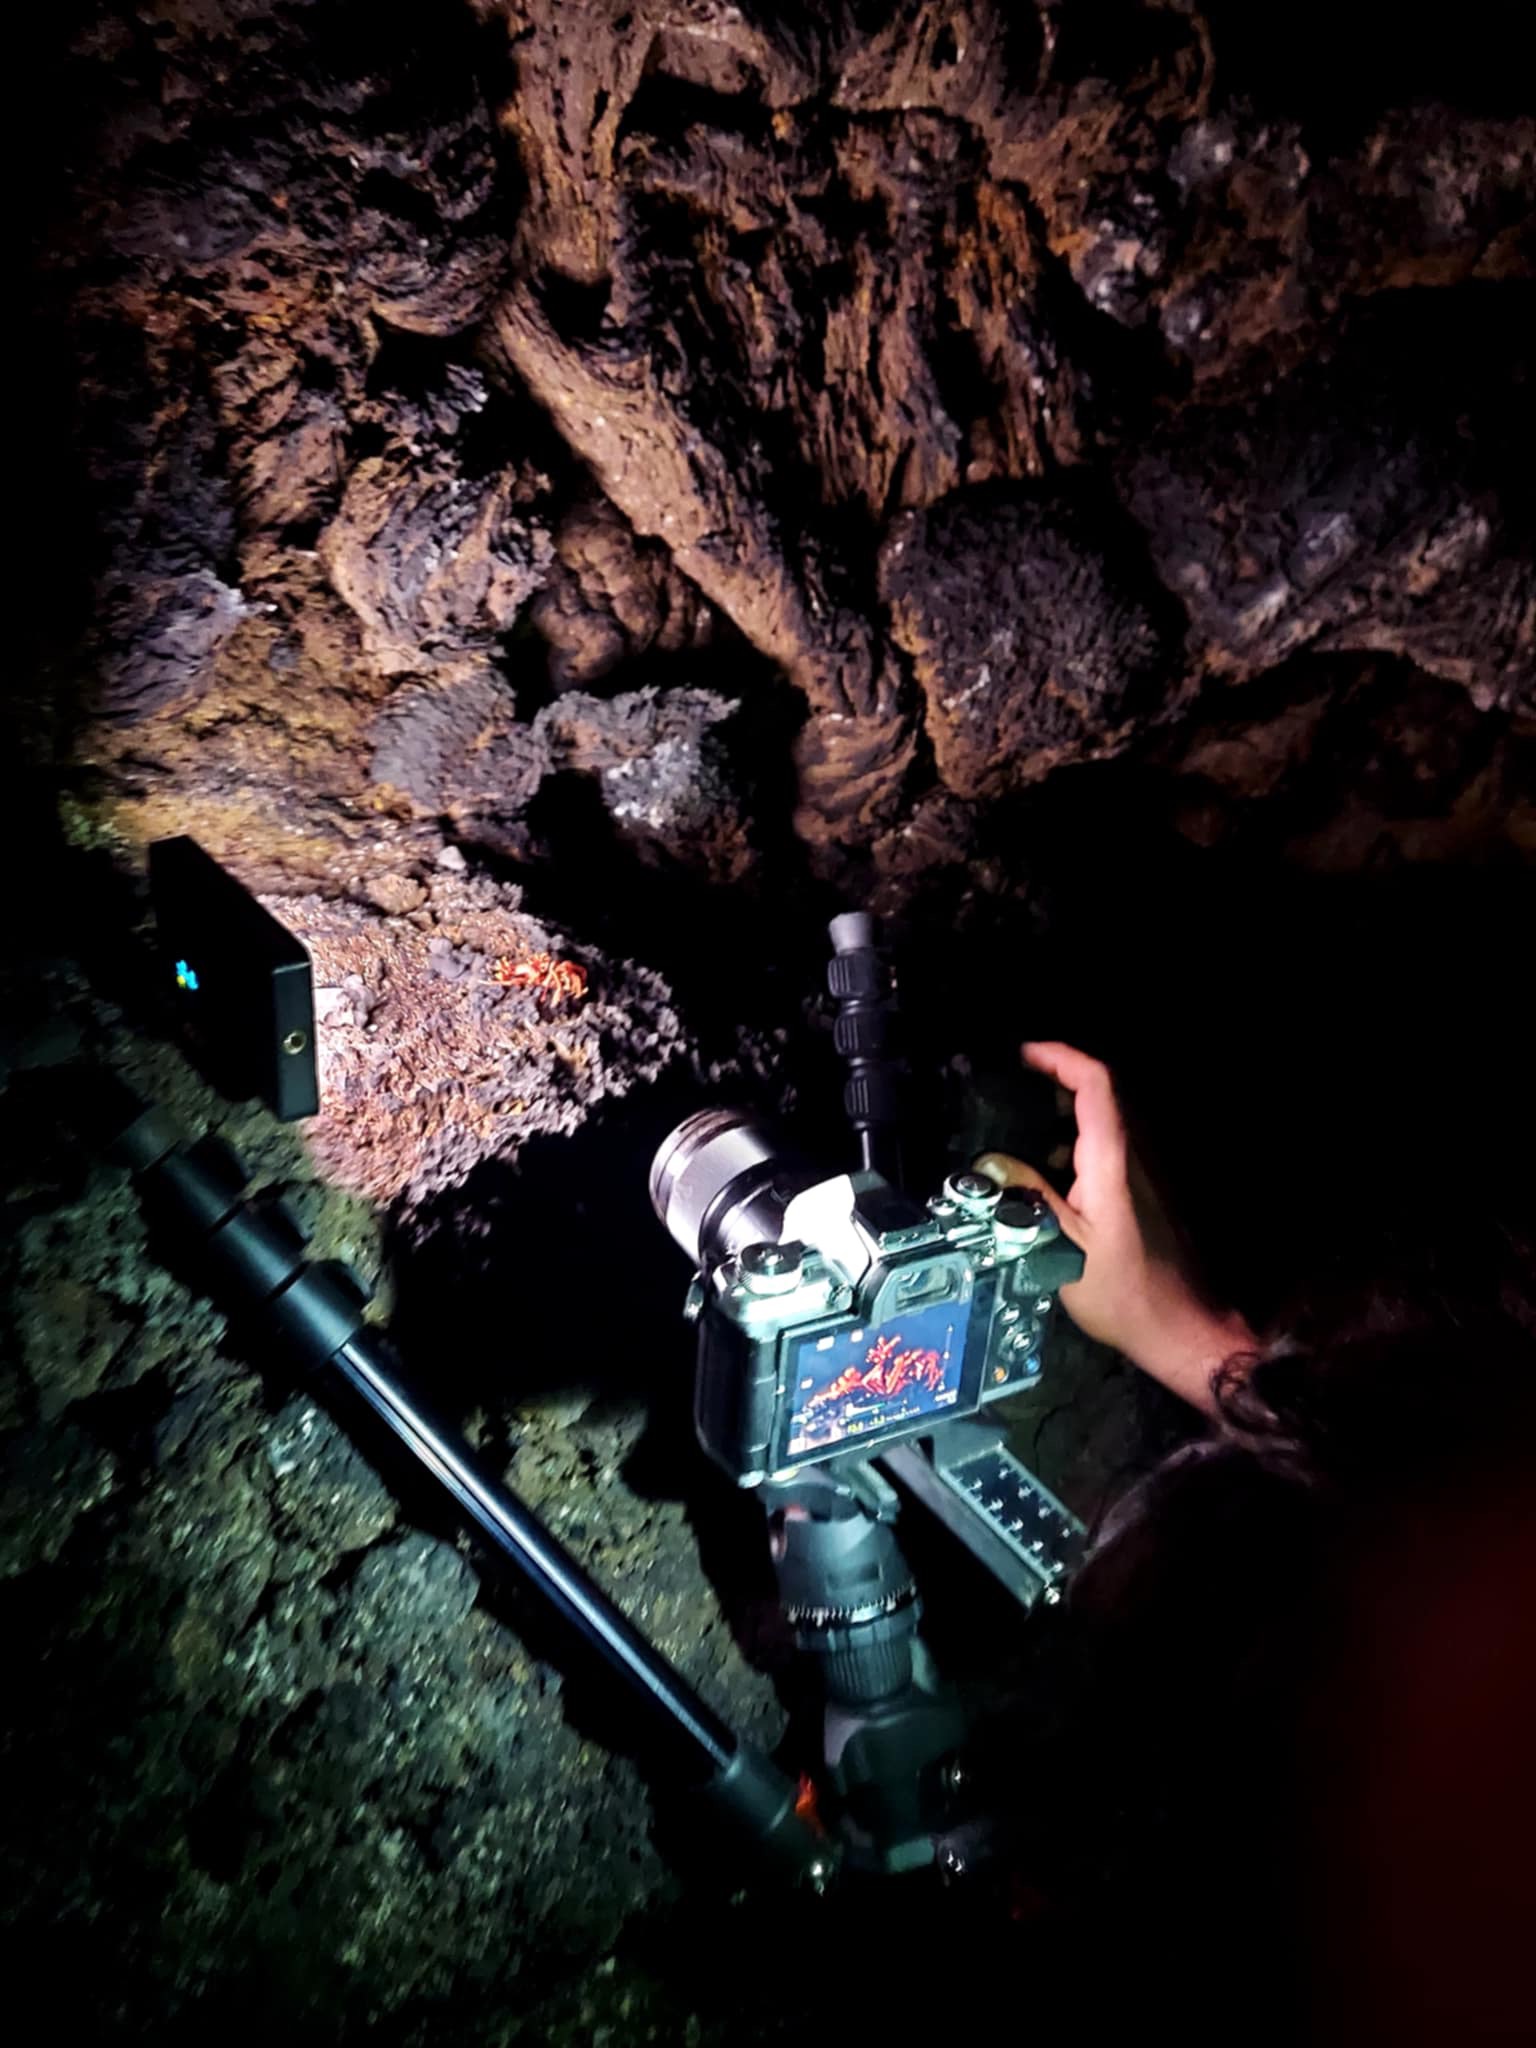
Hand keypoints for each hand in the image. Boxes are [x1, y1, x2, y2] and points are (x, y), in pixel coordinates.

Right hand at [974, 1042, 1254, 1414]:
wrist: (1174, 1326)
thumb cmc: (1119, 1290)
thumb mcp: (1061, 1247)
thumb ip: (1027, 1199)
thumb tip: (990, 1162)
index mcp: (1110, 1161)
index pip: (1095, 1085)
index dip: (1061, 1057)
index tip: (1022, 1054)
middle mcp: (1128, 1158)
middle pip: (1098, 1094)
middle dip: (1053, 1079)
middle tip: (1005, 1086)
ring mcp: (1134, 1175)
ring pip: (1097, 1124)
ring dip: (1057, 1115)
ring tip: (1010, 1128)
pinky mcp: (1133, 1195)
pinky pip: (1098, 1152)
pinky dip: (1066, 1146)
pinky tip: (1037, 1174)